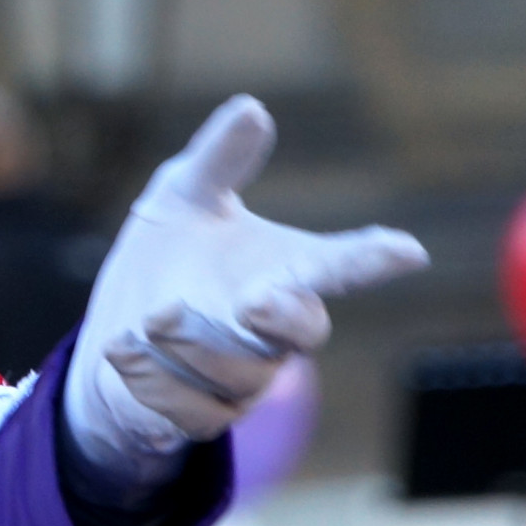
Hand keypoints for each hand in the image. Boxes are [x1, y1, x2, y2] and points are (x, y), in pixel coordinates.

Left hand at [65, 97, 426, 494]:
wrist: (118, 335)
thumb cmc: (168, 258)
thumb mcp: (182, 195)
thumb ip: (219, 159)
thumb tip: (252, 107)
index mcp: (283, 270)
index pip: (342, 265)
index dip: (374, 259)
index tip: (408, 250)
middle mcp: (273, 329)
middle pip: (306, 332)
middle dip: (282, 317)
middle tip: (251, 299)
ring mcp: (244, 378)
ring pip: (241, 375)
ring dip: (191, 344)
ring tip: (152, 315)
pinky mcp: (202, 417)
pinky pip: (189, 412)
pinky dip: (151, 380)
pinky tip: (122, 349)